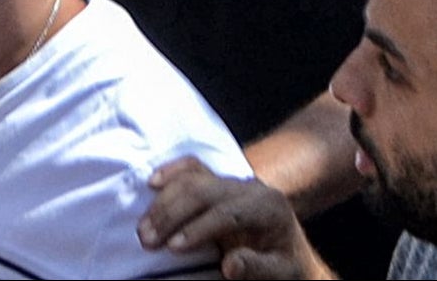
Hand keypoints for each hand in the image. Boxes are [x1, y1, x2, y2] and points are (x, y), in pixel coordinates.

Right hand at [137, 162, 331, 280]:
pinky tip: (153, 183)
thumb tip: (229, 265)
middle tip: (147, 240)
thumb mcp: (281, 272)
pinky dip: (171, 172)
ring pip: (193, 179)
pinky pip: (193, 167)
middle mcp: (251, 188)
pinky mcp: (220, 180)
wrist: (292, 251)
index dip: (198, 229)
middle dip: (172, 214)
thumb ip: (258, 268)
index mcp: (269, 207)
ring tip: (144, 228)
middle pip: (204, 191)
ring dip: (163, 201)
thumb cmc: (286, 266)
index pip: (228, 213)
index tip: (173, 248)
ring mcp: (234, 181)